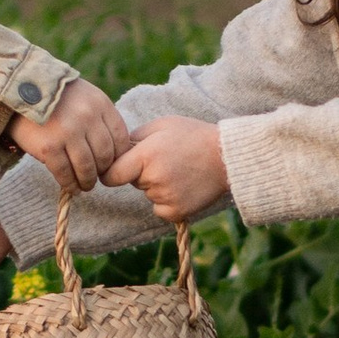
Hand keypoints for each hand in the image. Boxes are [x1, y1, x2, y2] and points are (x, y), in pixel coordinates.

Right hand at [8, 75, 129, 193]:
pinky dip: (70, 184)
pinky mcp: (49, 146)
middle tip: (97, 177)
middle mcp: (86, 118)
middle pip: (105, 156)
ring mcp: (68, 133)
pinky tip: (71, 187)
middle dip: (102, 171)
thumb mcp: (85, 97)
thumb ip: (100, 119)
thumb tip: (112, 152)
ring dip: (87, 181)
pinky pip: (65, 173)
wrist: (21, 89)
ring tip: (85, 185)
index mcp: (100, 104)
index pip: (121, 139)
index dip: (118, 157)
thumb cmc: (56, 97)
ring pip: (86, 168)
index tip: (111, 164)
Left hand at [109, 116, 229, 223]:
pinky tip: (182, 187)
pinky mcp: (177, 212)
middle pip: (133, 182)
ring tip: (179, 171)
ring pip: (148, 194)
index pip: (111, 175)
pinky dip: (167, 201)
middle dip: (141, 173)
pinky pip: (160, 209)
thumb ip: (135, 136)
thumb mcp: (162, 125)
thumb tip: (117, 149)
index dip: (111, 172)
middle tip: (166, 161)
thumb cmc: (194, 136)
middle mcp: (153, 178)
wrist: (227, 157)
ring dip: (156, 186)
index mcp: (146, 155)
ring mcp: (165, 197)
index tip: (117, 170)